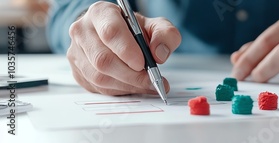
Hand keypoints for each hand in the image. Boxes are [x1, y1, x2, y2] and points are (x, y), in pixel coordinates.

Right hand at [67, 1, 181, 94]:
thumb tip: (159, 54)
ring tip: (147, 85)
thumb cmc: (133, 30)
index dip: (127, 50)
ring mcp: (77, 53)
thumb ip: (165, 35)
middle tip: (152, 80)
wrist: (116, 36)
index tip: (143, 63)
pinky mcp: (78, 72)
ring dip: (127, 85)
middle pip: (103, 59)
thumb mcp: (155, 25)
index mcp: (101, 13)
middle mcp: (83, 32)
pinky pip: (98, 88)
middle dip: (131, 75)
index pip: (110, 32)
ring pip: (99, 77)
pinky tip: (134, 86)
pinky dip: (120, 91)